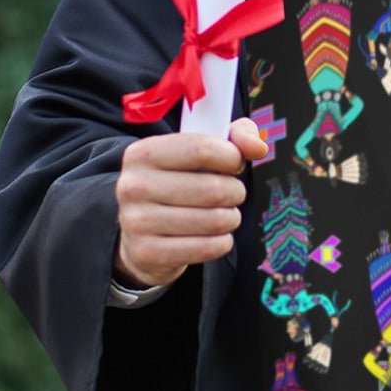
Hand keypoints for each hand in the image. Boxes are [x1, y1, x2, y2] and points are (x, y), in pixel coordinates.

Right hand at [113, 116, 267, 288]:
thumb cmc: (179, 183)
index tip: (235, 164)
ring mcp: (136, 222)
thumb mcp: (200, 151)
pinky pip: (207, 248)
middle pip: (212, 189)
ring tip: (224, 215)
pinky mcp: (147, 253)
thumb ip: (235, 137)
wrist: (142, 233)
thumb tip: (257, 147)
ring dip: (231, 218)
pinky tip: (215, 236)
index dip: (232, 157)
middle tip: (232, 194)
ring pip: (214, 220)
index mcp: (143, 153)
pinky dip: (222, 242)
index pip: (202, 149)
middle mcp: (133, 185)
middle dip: (235, 192)